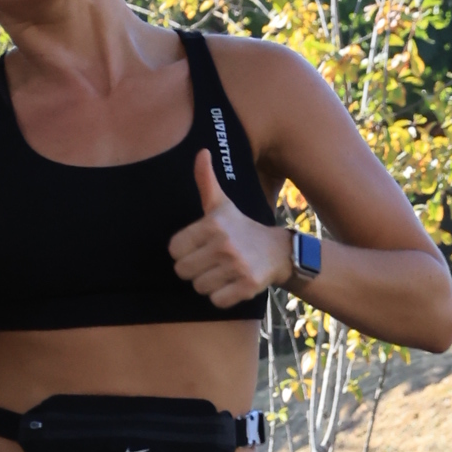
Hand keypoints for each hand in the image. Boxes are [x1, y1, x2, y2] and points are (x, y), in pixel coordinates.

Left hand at [170, 150, 289, 309]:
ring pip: (199, 287)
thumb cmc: (241, 227)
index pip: (173, 250)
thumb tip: (201, 151)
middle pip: (182, 271)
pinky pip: (216, 301)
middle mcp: (225, 244)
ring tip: (223, 271)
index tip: (199, 246)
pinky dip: (222, 296)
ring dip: (208, 283)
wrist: (278, 252)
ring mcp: (237, 266)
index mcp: (213, 224)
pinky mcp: (247, 286)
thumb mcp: (222, 204)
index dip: (183, 251)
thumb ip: (206, 181)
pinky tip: (233, 283)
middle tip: (211, 261)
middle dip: (194, 269)